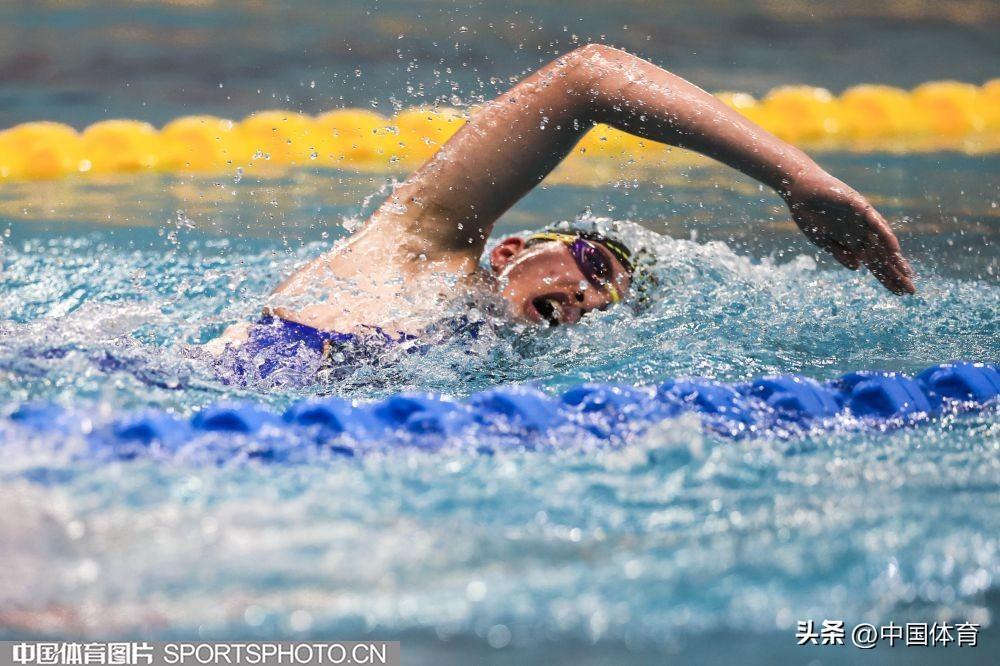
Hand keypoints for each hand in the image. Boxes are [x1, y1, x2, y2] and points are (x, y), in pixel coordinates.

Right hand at [782, 171, 914, 293]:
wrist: (800, 190)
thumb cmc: (809, 214)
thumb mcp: (822, 241)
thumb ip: (839, 253)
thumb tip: (857, 267)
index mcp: (853, 242)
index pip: (875, 264)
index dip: (887, 278)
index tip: (898, 293)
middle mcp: (862, 233)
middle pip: (883, 257)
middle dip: (896, 274)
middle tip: (910, 291)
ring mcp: (862, 220)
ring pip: (883, 243)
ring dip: (895, 258)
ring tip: (906, 274)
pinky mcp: (859, 207)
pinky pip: (876, 223)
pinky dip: (885, 236)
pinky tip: (894, 249)